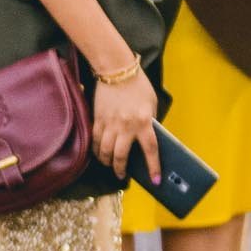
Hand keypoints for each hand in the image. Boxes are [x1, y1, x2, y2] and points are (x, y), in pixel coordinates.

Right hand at [92, 66, 159, 183]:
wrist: (116, 70)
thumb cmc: (138, 85)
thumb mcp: (151, 104)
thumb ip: (150, 122)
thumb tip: (146, 139)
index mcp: (144, 121)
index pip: (150, 149)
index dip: (153, 167)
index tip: (155, 180)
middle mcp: (126, 125)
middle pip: (120, 155)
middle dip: (120, 168)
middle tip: (121, 174)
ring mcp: (110, 123)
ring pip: (105, 150)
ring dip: (106, 160)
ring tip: (109, 164)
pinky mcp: (98, 119)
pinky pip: (96, 140)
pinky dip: (96, 149)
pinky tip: (99, 152)